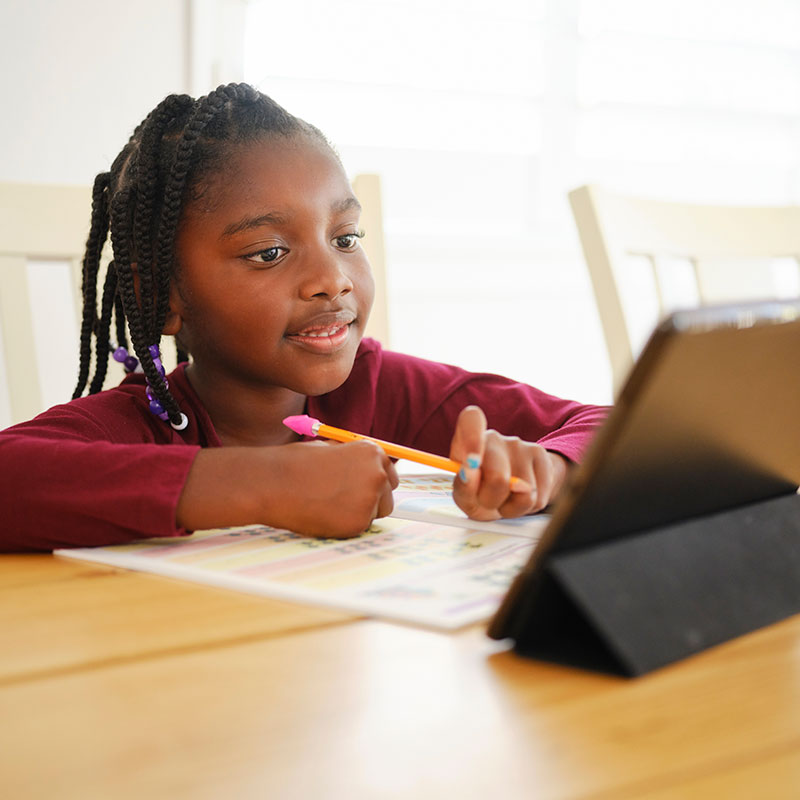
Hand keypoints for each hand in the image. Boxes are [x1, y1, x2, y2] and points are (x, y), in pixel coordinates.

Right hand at [263, 440, 398, 536]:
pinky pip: (359, 527)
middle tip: (345, 502)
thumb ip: (351, 459)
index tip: (364, 489)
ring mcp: (370, 499)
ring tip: (328, 505)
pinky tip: (322, 515)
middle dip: (372, 499)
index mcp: (371, 452)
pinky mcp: (358, 523)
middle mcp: (377, 474)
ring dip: (359, 512)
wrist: (272, 483)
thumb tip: (364, 469)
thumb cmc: (294, 464)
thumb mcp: (328, 449)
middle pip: (388, 494)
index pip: (388, 472)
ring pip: (375, 513)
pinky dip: (345, 525)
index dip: (374, 481)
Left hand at [449, 405, 568, 520]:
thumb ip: (463, 487)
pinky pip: (537, 497)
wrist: (512, 492)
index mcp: (467, 439)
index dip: (472, 437)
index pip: (470, 420)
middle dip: (492, 500)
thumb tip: (470, 474)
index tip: (472, 461)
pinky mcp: (541, 456)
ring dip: (510, 507)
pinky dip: (526, 507)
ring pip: (522, 492)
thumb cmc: (480, 492)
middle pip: (498, 477)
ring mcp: (519, 445)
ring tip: (504, 499)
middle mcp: (493, 437)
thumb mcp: (465, 495)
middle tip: (487, 501)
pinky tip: (519, 497)